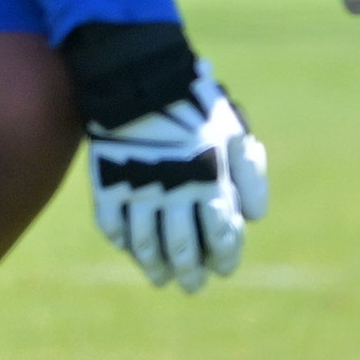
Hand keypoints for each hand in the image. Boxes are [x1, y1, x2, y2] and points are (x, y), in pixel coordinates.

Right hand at [69, 20, 267, 289]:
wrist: (137, 74)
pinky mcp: (106, 182)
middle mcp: (174, 190)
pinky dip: (122, 241)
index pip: (219, 236)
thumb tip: (252, 218)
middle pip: (182, 249)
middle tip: (192, 285)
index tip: (223, 268)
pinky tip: (130, 248)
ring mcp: (137, 188)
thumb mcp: (231, 131)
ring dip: (155, 266)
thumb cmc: (193, 102)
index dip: (223, 257)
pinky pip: (112, 224)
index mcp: (209, 179)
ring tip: (160, 278)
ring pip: (146, 244)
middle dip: (190, 273)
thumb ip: (249, 175)